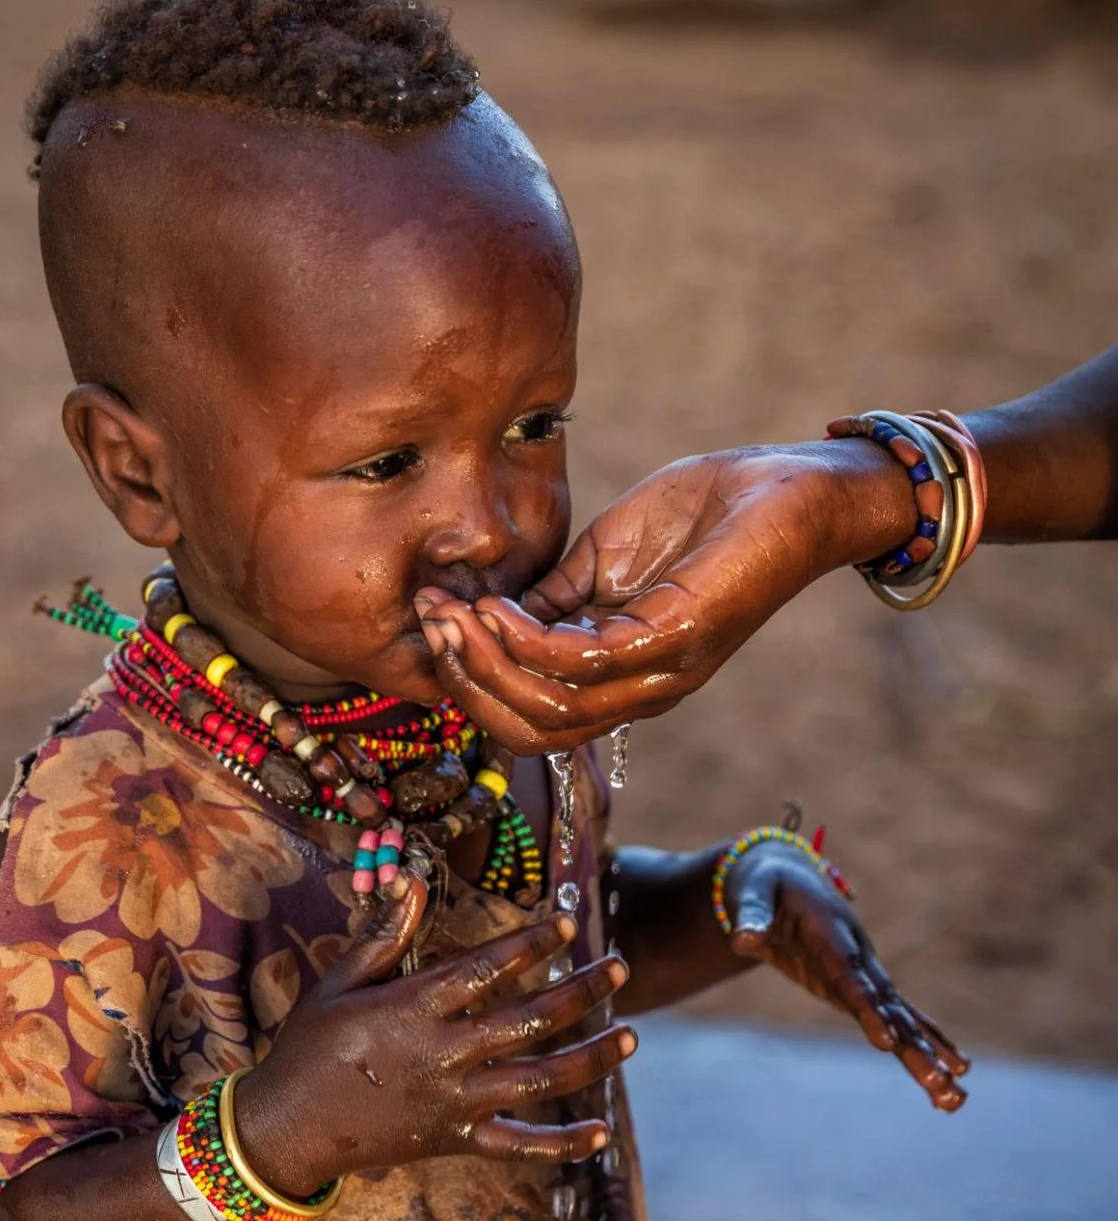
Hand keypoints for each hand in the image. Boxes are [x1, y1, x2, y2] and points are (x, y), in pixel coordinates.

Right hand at [233, 876, 634, 1194]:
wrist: (287, 1130)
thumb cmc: (309, 1047)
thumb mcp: (338, 984)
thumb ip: (384, 936)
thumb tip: (413, 882)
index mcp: (411, 1009)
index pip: (485, 970)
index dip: (529, 945)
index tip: (565, 925)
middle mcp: (441, 1055)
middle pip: (529, 1020)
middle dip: (582, 992)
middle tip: (620, 967)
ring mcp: (453, 1102)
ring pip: (539, 1080)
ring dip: (590, 1058)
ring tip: (632, 1035)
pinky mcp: (455, 1141)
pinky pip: (519, 1147)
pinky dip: (562, 1145)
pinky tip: (600, 1132)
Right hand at [413, 440, 911, 751]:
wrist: (790, 487)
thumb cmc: (704, 514)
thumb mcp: (605, 556)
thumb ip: (552, 596)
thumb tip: (485, 614)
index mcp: (622, 676)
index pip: (531, 718)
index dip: (471, 681)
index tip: (430, 621)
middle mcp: (641, 691)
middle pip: (533, 732)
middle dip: (468, 684)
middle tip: (432, 622)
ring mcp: (662, 672)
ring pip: (553, 710)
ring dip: (488, 664)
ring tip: (454, 612)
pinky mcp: (679, 637)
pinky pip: (585, 663)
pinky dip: (527, 641)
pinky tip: (499, 606)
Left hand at [724, 845, 967, 1111]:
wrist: (783, 872)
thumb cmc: (763, 882)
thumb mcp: (751, 891)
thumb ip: (750, 915)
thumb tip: (742, 940)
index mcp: (832, 932)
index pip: (851, 977)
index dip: (869, 1009)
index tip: (886, 1042)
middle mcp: (858, 954)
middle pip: (888, 1006)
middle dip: (914, 1045)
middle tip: (942, 1082)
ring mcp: (863, 971)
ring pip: (900, 1017)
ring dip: (927, 1054)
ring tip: (954, 1096)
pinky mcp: (859, 985)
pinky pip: (895, 1017)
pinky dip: (921, 1042)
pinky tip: (952, 1071)